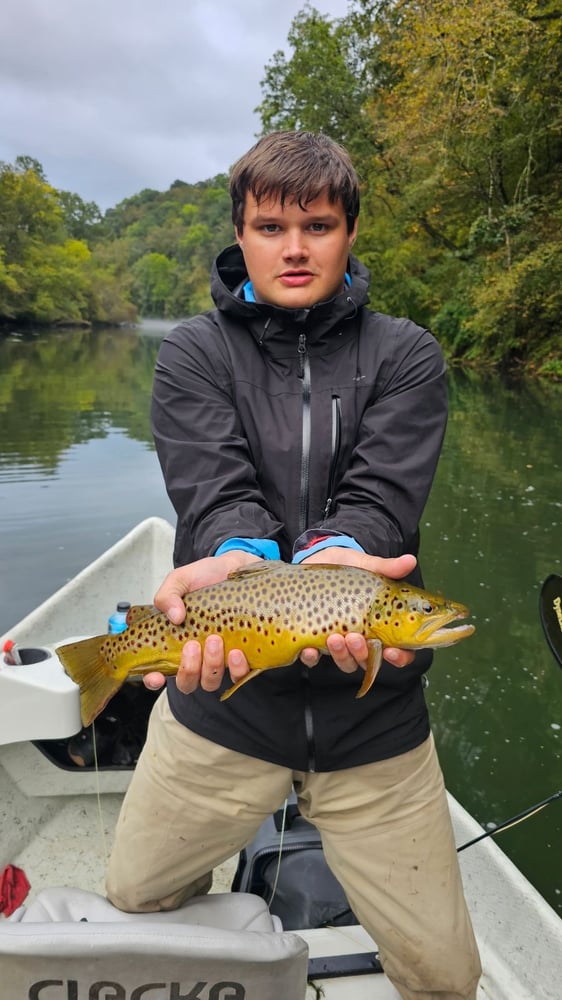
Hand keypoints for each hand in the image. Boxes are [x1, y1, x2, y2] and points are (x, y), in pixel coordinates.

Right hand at [142, 550, 259, 691]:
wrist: (237, 568)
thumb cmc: (205, 577)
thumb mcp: (180, 580)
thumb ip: (168, 596)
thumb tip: (174, 617)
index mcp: (174, 642)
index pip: (158, 672)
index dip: (153, 680)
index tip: (156, 676)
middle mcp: (196, 656)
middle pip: (187, 682)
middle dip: (188, 670)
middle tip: (192, 645)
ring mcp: (218, 658)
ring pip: (210, 681)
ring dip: (211, 666)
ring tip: (215, 640)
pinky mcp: (241, 656)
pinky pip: (238, 675)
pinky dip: (236, 669)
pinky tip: (236, 652)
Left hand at [298, 547, 416, 672]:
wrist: (318, 560)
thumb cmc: (348, 569)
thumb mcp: (367, 565)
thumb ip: (388, 568)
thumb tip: (410, 560)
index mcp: (381, 625)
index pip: (398, 651)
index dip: (399, 656)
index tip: (392, 651)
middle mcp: (363, 639)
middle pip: (369, 660)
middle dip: (362, 653)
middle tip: (355, 638)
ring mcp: (339, 642)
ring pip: (345, 662)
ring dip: (341, 655)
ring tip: (334, 638)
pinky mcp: (315, 640)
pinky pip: (314, 659)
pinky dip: (312, 658)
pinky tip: (309, 650)